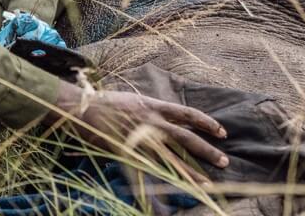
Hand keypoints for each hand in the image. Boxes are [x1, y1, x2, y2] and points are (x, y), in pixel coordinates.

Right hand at [50, 80, 227, 183]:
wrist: (79, 107)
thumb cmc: (103, 103)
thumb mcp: (132, 100)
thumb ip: (149, 110)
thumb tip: (163, 117)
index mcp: (153, 106)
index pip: (187, 114)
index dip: (206, 123)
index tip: (222, 132)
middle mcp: (151, 122)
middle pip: (185, 139)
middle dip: (207, 151)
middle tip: (225, 162)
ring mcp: (139, 140)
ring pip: (172, 159)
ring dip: (191, 173)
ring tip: (208, 184)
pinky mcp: (127, 155)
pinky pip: (144, 177)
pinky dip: (153, 194)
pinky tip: (162, 210)